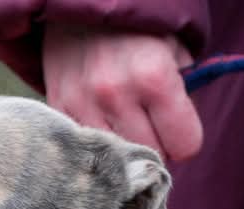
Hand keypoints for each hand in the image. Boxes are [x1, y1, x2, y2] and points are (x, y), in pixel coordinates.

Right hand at [42, 24, 202, 160]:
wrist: (80, 5)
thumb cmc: (136, 29)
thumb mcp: (175, 51)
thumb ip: (181, 95)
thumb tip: (176, 142)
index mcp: (153, 76)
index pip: (184, 145)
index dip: (185, 140)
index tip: (176, 130)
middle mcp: (115, 93)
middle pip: (149, 155)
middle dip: (155, 146)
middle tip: (150, 126)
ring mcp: (81, 103)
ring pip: (115, 157)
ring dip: (122, 147)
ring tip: (123, 123)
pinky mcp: (58, 107)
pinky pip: (86, 145)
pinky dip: (95, 140)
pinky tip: (99, 119)